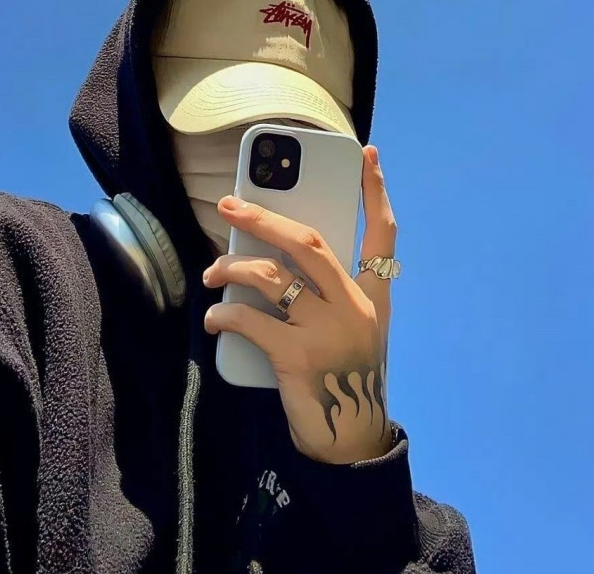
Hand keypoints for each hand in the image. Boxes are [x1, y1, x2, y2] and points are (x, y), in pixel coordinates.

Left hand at [203, 145, 396, 463]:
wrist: (349, 438)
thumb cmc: (344, 374)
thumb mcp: (351, 327)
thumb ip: (327, 293)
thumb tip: (270, 257)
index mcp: (373, 296)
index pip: (382, 233)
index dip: (374, 192)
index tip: (366, 154)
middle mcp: (355, 306)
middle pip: (308, 243)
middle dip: (264, 217)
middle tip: (230, 204)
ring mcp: (327, 331)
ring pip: (271, 276)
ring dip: (232, 267)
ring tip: (211, 273)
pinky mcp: (297, 358)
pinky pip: (249, 320)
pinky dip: (223, 313)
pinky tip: (213, 317)